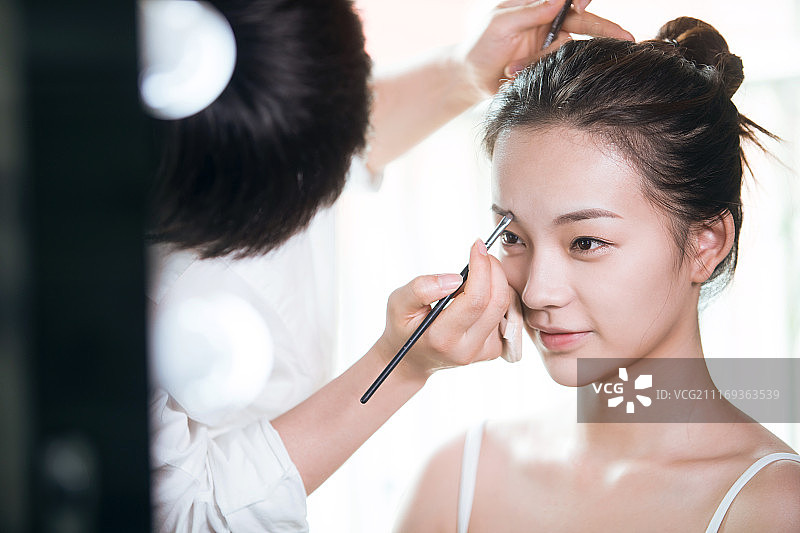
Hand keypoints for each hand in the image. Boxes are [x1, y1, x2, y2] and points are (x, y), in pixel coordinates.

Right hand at [377, 239, 511, 382]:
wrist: (413, 359)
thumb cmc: (404, 327)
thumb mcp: (398, 304)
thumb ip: (421, 288)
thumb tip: (456, 278)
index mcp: (443, 339)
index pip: (476, 299)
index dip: (481, 268)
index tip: (477, 246)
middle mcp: (468, 349)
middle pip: (497, 301)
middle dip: (494, 269)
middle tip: (480, 253)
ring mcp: (483, 352)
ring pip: (504, 306)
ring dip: (495, 281)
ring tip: (473, 276)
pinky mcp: (493, 349)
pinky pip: (504, 314)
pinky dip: (495, 296)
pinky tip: (477, 294)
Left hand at [456, 0, 633, 95]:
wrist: (470, 78)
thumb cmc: (480, 45)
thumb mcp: (501, 23)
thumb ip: (531, 11)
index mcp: (537, 4)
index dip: (581, 0)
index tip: (582, 5)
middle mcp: (550, 22)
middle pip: (585, 23)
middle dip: (605, 30)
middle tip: (628, 39)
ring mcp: (551, 45)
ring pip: (567, 51)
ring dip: (539, 60)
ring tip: (510, 67)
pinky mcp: (548, 66)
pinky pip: (557, 68)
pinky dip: (534, 70)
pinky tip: (512, 73)